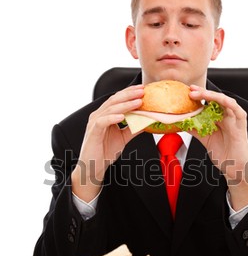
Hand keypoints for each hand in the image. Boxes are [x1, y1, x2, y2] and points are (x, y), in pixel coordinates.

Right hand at [71, 84, 143, 201]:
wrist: (93, 166)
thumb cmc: (104, 151)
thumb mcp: (123, 137)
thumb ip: (133, 129)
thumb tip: (146, 122)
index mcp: (105, 115)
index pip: (118, 99)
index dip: (129, 93)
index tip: (142, 89)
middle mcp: (99, 115)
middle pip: (114, 100)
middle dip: (129, 94)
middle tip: (142, 91)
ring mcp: (95, 123)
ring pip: (110, 109)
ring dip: (125, 105)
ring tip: (137, 102)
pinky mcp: (93, 132)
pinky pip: (102, 122)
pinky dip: (112, 117)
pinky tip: (122, 116)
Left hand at [189, 85, 247, 209]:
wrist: (234, 169)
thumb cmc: (223, 154)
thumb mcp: (204, 139)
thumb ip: (195, 129)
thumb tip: (181, 121)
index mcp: (218, 118)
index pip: (208, 102)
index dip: (198, 96)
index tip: (186, 92)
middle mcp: (227, 116)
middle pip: (215, 99)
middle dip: (203, 93)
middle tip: (191, 90)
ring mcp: (234, 119)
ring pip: (225, 101)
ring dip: (213, 96)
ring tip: (201, 94)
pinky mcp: (241, 125)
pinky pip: (237, 110)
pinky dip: (229, 103)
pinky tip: (220, 100)